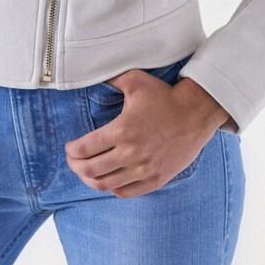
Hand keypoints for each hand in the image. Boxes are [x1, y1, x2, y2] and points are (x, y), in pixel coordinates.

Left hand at [64, 69, 226, 197]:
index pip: (85, 148)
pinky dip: (112, 189)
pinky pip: (127, 192)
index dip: (72, 151)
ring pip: (106, 184)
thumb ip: (111, 78)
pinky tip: (108, 181)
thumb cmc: (164, 96)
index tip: (69, 148)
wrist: (195, 113)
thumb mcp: (135, 80)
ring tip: (86, 172)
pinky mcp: (156, 179)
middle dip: (76, 166)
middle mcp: (131, 153)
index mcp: (122, 130)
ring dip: (90, 180)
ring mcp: (144, 169)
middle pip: (91, 169)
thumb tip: (92, 71)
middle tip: (73, 161)